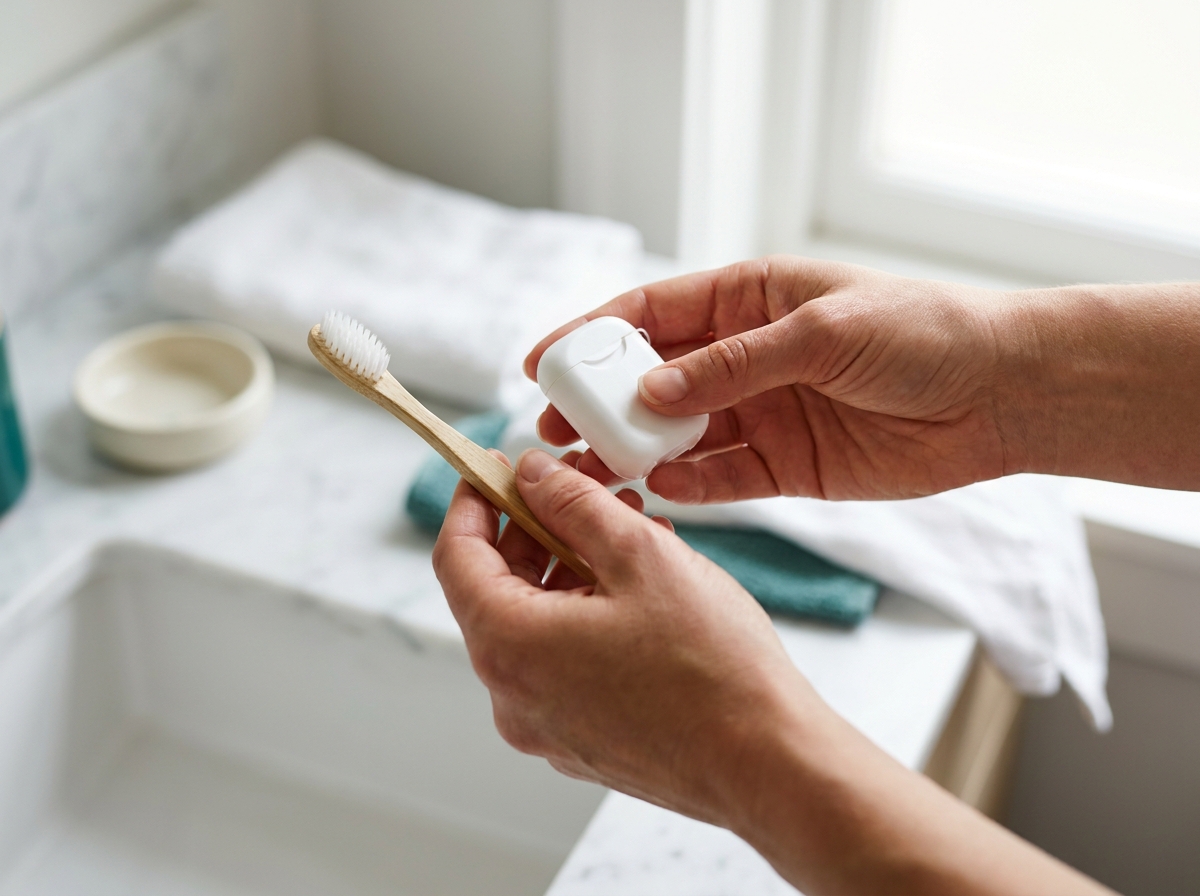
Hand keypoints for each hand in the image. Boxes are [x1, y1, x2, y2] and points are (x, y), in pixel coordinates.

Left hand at [432, 447, 817, 825]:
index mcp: (510, 647)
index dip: (475, 500)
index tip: (499, 466)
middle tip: (583, 485)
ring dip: (572, 566)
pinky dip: (588, 612)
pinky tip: (641, 583)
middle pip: (498, 589)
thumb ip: (574, 504)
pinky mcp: (583, 740)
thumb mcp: (640, 555)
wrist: (769, 764)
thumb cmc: (711, 668)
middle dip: (538, 528)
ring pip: (537, 623)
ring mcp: (547, 725)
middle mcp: (513, 696)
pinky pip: (565, 660)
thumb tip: (534, 476)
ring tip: (630, 527)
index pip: (456, 556)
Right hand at [525, 256, 1015, 501]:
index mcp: (750, 298)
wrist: (999, 394)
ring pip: (678, 433)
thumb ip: (735, 363)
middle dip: (601, 402)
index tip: (543, 362)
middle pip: (652, 378)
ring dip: (634, 450)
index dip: (593, 336)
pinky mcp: (786, 466)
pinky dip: (689, 486)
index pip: (652, 313)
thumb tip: (653, 391)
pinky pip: (721, 478)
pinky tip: (660, 491)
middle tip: (552, 428)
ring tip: (588, 471)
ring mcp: (762, 413)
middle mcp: (746, 356)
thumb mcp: (822, 330)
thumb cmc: (922, 332)